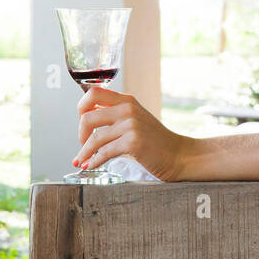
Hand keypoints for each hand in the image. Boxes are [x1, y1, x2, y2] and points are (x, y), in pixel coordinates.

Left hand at [74, 86, 193, 181]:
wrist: (178, 155)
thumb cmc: (156, 141)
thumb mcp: (136, 119)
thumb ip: (115, 116)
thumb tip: (86, 120)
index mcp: (126, 100)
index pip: (93, 93)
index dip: (81, 108)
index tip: (82, 123)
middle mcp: (128, 109)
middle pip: (87, 116)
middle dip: (80, 134)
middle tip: (83, 144)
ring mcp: (131, 125)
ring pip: (94, 138)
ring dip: (84, 152)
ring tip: (82, 160)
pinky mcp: (133, 142)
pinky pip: (104, 152)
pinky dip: (94, 161)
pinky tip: (91, 165)